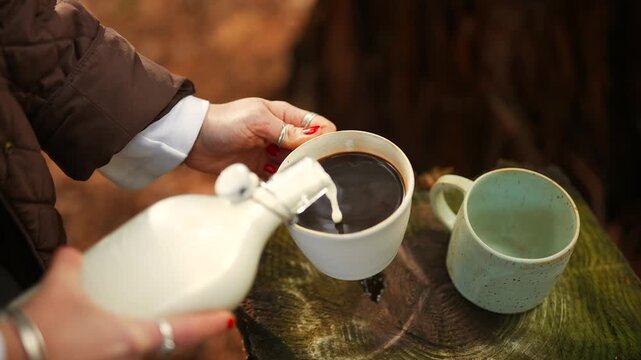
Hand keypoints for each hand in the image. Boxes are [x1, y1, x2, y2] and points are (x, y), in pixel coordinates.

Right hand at [7, 247, 233, 359]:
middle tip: (194, 314)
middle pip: (169, 344)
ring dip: (153, 338)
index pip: (185, 331)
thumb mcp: (61, 288)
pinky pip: (124, 357)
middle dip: (183, 330)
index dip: (210, 324)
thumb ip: (73, 265)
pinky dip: (128, 345)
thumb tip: (75, 254)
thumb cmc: (40, 333)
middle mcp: (130, 358)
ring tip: (152, 319)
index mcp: (133, 338)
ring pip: (147, 353)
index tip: (230, 319)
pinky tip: (113, 335)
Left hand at [185, 98, 335, 177]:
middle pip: (309, 149)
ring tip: (295, 182)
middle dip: (313, 161)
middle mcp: (282, 134)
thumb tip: (313, 140)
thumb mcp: (257, 121)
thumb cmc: (224, 122)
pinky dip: (281, 184)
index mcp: (285, 116)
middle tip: (311, 174)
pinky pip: (278, 179)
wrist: (194, 139)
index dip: (326, 139)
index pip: (318, 126)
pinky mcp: (260, 170)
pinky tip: (282, 189)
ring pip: (295, 166)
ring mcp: (272, 153)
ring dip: (296, 174)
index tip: (327, 154)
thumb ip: (285, 131)